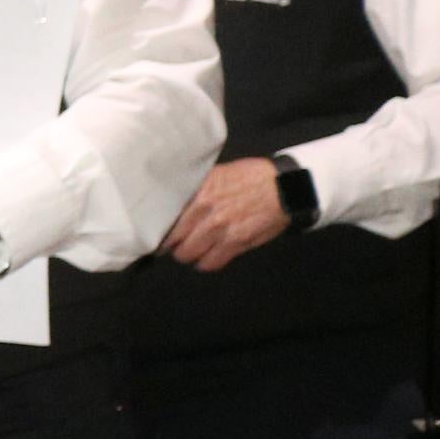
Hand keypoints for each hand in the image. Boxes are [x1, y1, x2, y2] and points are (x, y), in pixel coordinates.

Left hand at [162, 157, 296, 271]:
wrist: (285, 186)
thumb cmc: (250, 177)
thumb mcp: (217, 175)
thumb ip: (194, 190)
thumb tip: (171, 203)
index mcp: (197, 191)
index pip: (164, 216)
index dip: (158, 226)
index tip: (154, 230)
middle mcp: (204, 211)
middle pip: (172, 239)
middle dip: (170, 244)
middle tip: (173, 243)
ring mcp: (219, 229)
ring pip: (188, 254)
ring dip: (188, 254)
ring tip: (192, 250)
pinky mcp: (236, 243)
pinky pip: (211, 263)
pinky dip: (207, 263)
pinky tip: (208, 257)